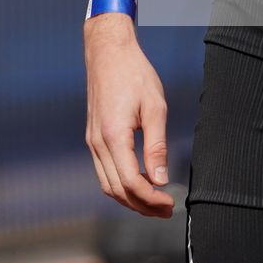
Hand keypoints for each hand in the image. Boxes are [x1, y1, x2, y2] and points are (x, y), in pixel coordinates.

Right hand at [83, 15, 174, 216]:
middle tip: (166, 210)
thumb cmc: (134, 74)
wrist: (108, 52)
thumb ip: (157, 146)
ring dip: (130, 199)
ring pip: (107, 185)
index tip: (169, 203)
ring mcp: (92, 141)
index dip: (151, 199)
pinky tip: (140, 183)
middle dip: (142, 206)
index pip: (130, 182)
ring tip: (155, 202)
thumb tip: (160, 179)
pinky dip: (120, 185)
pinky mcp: (93, 137)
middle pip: (117, 190)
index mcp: (113, 136)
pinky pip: (104, 171)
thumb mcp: (155, 107)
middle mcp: (97, 143)